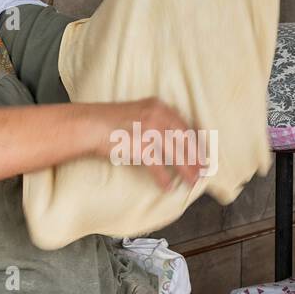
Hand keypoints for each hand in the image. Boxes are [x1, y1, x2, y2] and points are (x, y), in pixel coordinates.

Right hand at [87, 97, 205, 190]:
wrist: (91, 124)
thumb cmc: (112, 121)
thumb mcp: (139, 112)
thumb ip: (157, 120)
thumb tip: (172, 139)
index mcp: (159, 106)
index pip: (185, 126)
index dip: (196, 142)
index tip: (203, 153)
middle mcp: (158, 116)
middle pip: (183, 140)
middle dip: (195, 158)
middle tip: (204, 170)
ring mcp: (149, 131)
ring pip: (175, 153)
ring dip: (186, 169)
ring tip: (193, 181)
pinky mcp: (140, 146)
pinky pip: (157, 165)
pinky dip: (164, 178)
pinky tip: (168, 186)